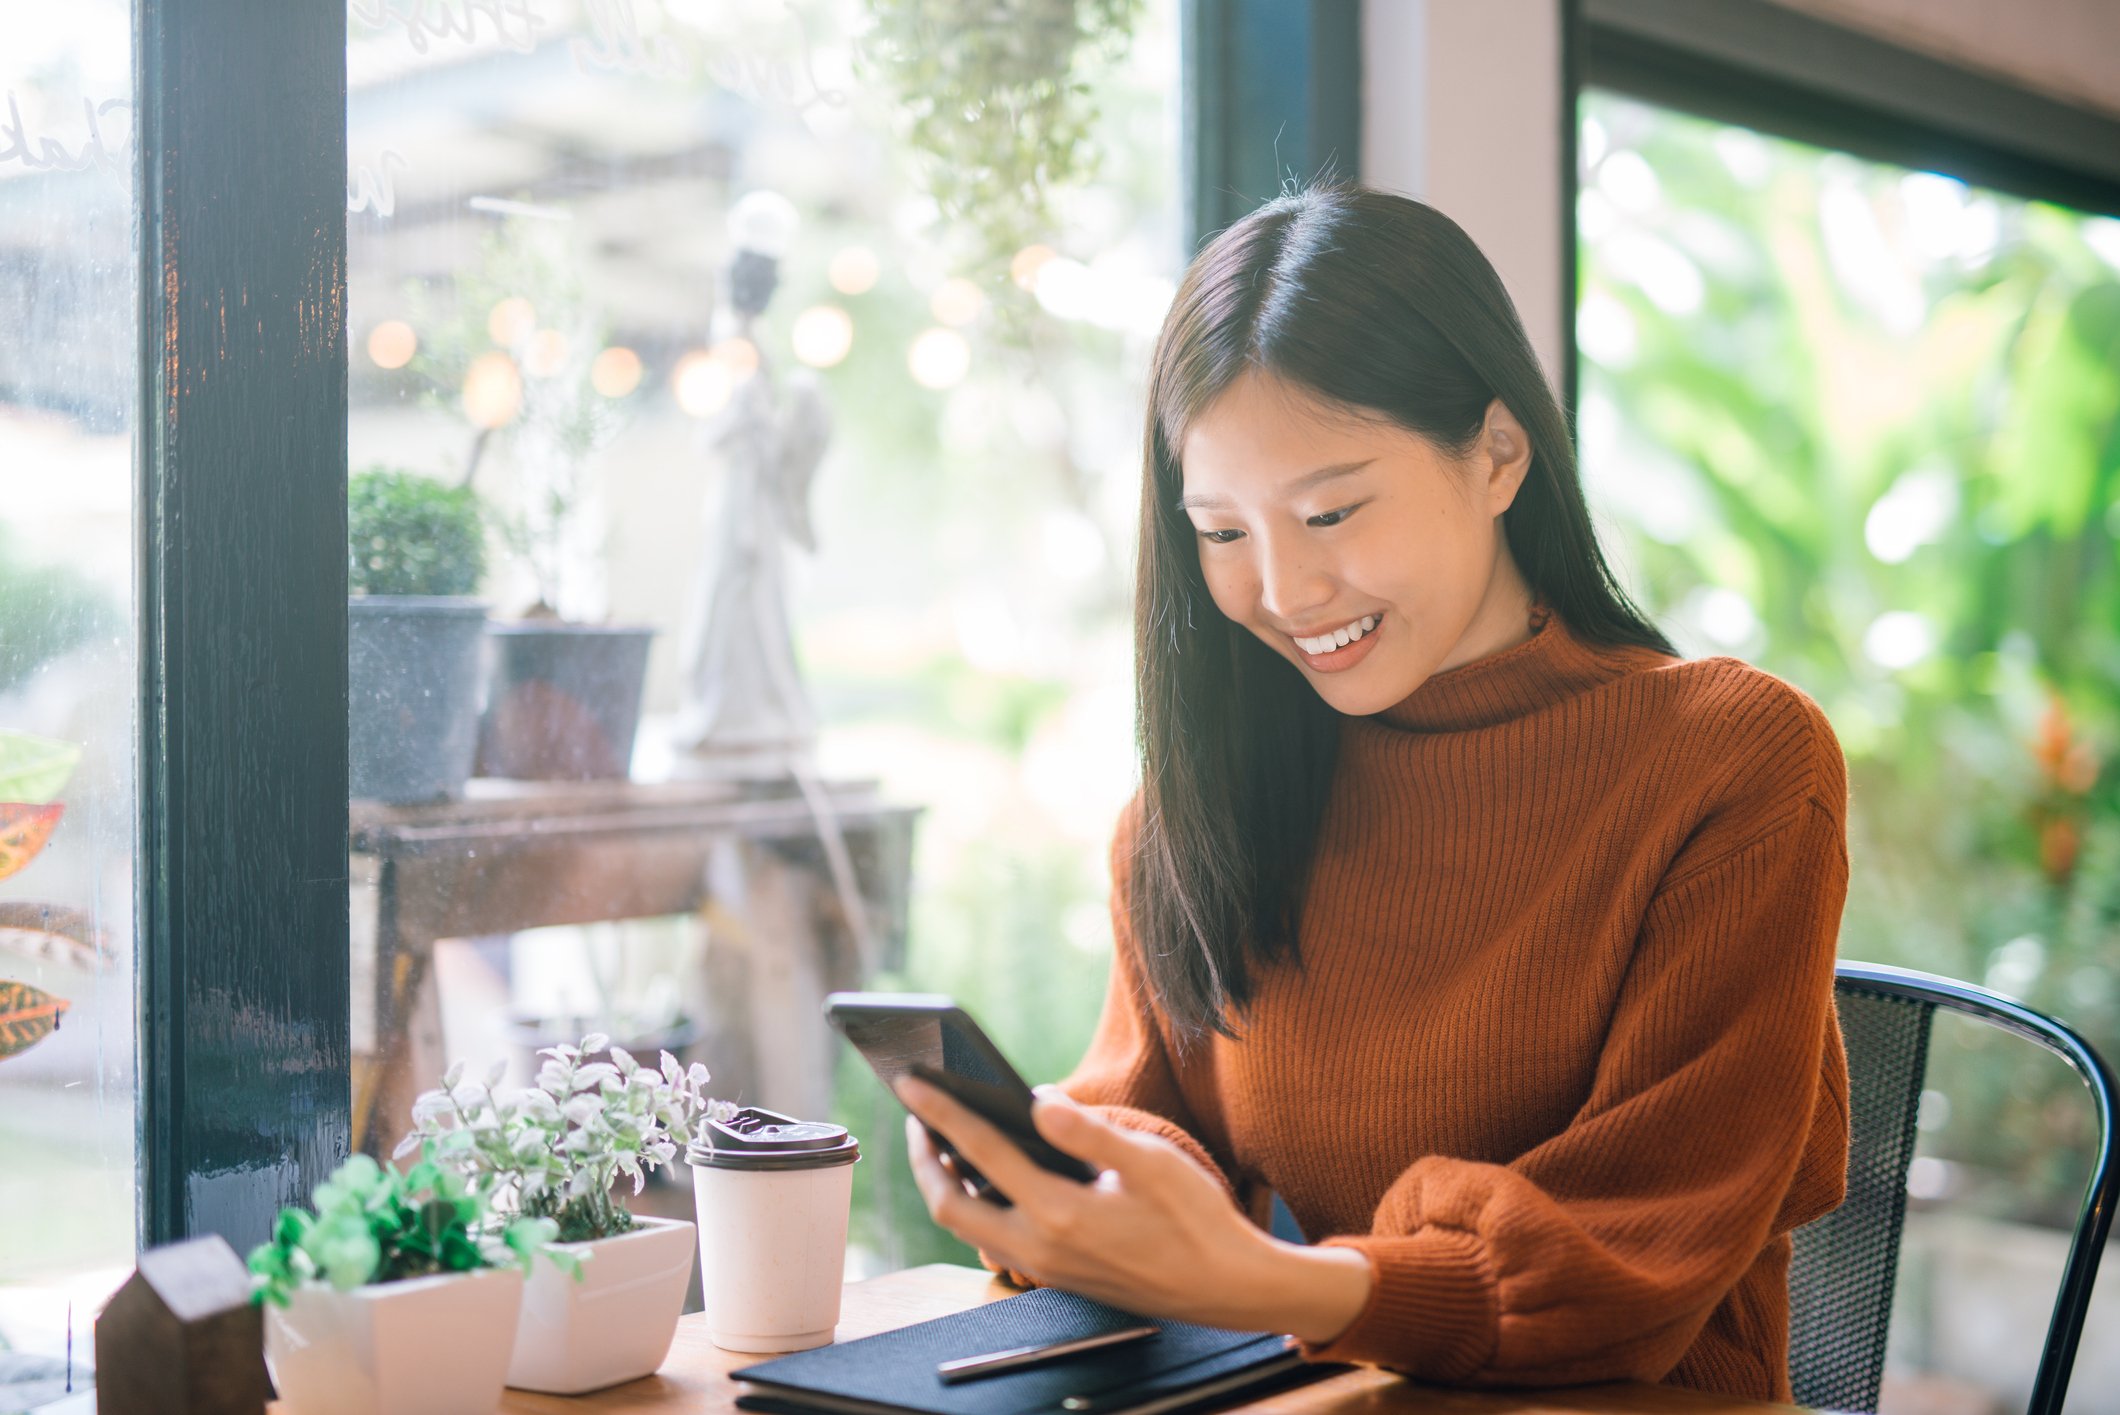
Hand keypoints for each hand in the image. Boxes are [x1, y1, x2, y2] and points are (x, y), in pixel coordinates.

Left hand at [898, 1078, 1372, 1340]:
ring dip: (948, 1185)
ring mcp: (1046, 1268)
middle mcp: (1041, 1248)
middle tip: (917, 1117)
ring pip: (969, 1228)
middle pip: (950, 1204)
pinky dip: (979, 1205)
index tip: (911, 1084)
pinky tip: (993, 1178)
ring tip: (945, 1143)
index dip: (941, 1113)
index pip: (980, 1152)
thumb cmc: (1197, 1221)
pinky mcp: (1058, 1275)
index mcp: (1059, 1213)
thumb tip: (1037, 1096)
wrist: (1228, 1288)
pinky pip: (996, 1240)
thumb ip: (1087, 1130)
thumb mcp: (1150, 1161)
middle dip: (924, 1159)